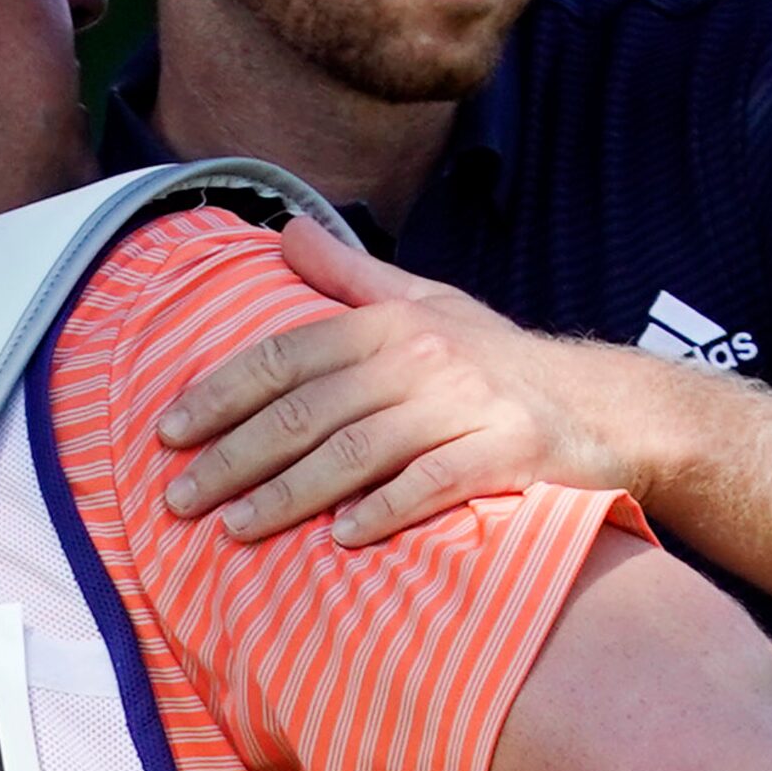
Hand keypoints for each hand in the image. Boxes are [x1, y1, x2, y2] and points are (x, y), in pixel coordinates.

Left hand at [156, 216, 630, 544]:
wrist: (604, 404)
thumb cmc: (496, 359)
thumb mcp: (426, 301)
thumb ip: (348, 276)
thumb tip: (282, 230)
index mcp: (390, 322)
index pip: (286, 356)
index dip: (220, 394)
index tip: (167, 433)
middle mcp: (422, 357)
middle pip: (308, 410)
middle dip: (235, 457)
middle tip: (179, 500)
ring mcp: (466, 405)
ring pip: (358, 450)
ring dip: (290, 495)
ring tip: (235, 529)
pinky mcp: (507, 453)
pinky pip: (435, 484)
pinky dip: (386, 509)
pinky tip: (342, 540)